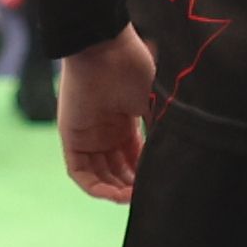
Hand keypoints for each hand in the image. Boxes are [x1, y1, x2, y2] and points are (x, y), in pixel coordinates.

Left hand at [54, 29, 157, 202]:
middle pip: (116, 169)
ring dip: (115, 189)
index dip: (145, 173)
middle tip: (146, 195)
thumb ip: (160, 131)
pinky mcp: (70, 137)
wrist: (104, 49)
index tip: (159, 183)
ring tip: (132, 198)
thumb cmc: (132, 69)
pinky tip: (114, 194)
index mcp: (123, 121)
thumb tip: (176, 157)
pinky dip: (95, 186)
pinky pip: (79, 171)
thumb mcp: (153, 104)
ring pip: (99, 174)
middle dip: (131, 185)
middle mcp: (104, 130)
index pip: (133, 157)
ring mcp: (87, 134)